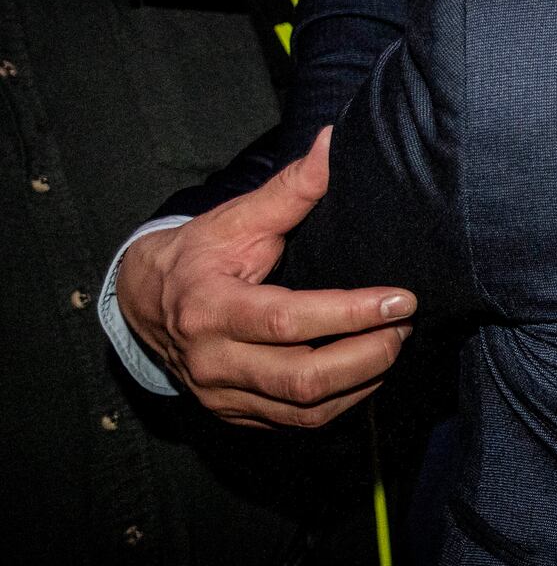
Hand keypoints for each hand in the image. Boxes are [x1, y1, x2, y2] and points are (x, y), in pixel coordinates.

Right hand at [117, 130, 414, 428]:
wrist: (144, 301)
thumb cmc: (199, 255)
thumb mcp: (236, 219)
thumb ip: (289, 189)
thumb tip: (332, 143)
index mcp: (209, 308)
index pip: (290, 320)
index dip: (351, 313)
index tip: (401, 299)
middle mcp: (212, 361)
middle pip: (303, 379)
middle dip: (368, 356)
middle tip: (404, 326)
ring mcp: (222, 395)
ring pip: (306, 410)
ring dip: (363, 382)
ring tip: (394, 345)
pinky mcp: (235, 414)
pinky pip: (298, 422)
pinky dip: (342, 401)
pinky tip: (368, 373)